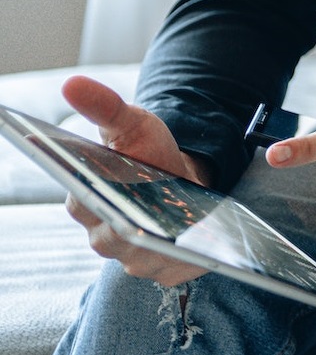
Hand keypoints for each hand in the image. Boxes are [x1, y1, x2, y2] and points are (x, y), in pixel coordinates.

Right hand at [59, 75, 212, 285]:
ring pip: (141, 257)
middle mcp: (104, 236)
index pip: (82, 204)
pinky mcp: (165, 271)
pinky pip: (173, 269)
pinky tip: (203, 245)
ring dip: (159, 244)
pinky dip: (187, 258)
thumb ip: (105, 107)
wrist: (183, 179)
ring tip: (177, 229)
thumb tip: (72, 83)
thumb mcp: (131, 124)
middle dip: (127, 222)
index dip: (92, 197)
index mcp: (87, 202)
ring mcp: (133, 258)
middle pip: (110, 236)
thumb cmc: (149, 153)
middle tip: (145, 207)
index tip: (105, 185)